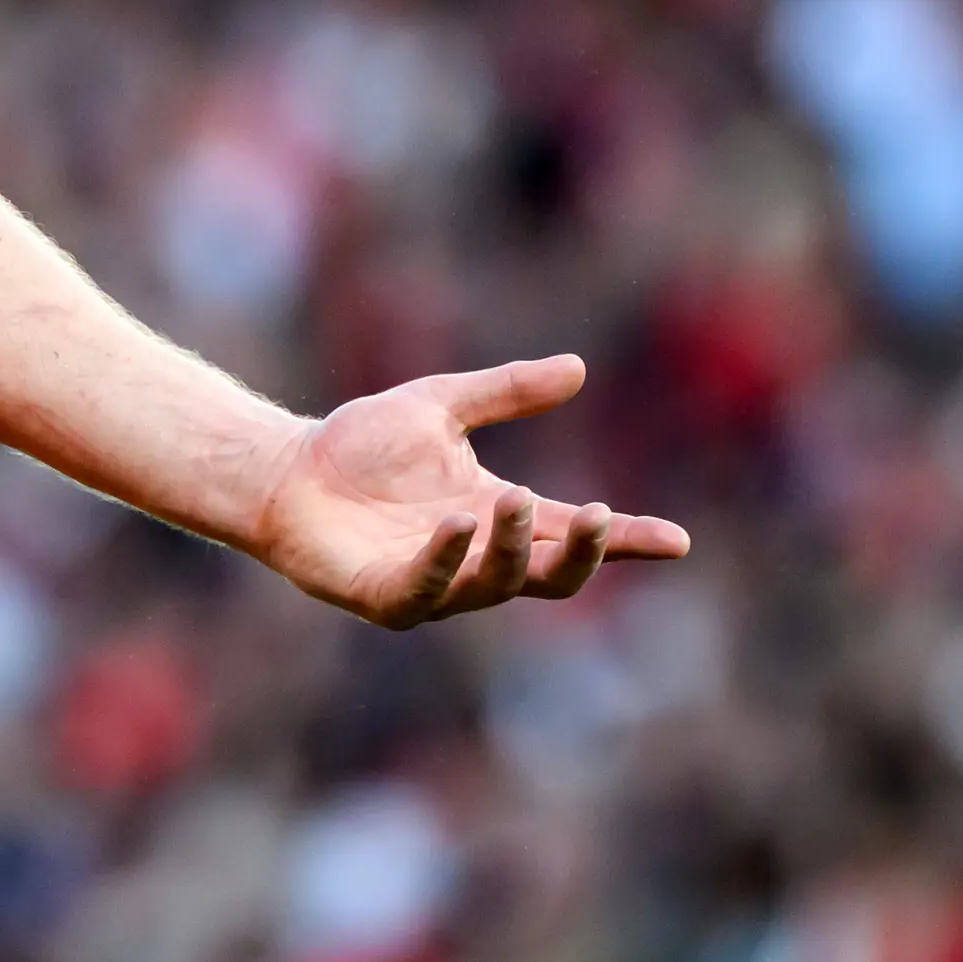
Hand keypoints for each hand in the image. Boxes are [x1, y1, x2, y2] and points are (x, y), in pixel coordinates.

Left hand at [246, 355, 689, 626]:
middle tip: (600, 517)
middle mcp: (475, 558)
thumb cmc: (361, 446)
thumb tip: (578, 366)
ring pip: (494, 583)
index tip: (677, 541)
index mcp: (498, 517)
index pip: (573, 534)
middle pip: (550, 573)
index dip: (627, 542)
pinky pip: (424, 589)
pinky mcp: (386, 595)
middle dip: (581, 552)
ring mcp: (434, 583)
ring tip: (513, 499)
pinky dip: (443, 559)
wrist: (285, 470)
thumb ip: (507, 391)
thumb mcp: (441, 406)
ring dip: (510, 546)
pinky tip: (453, 526)